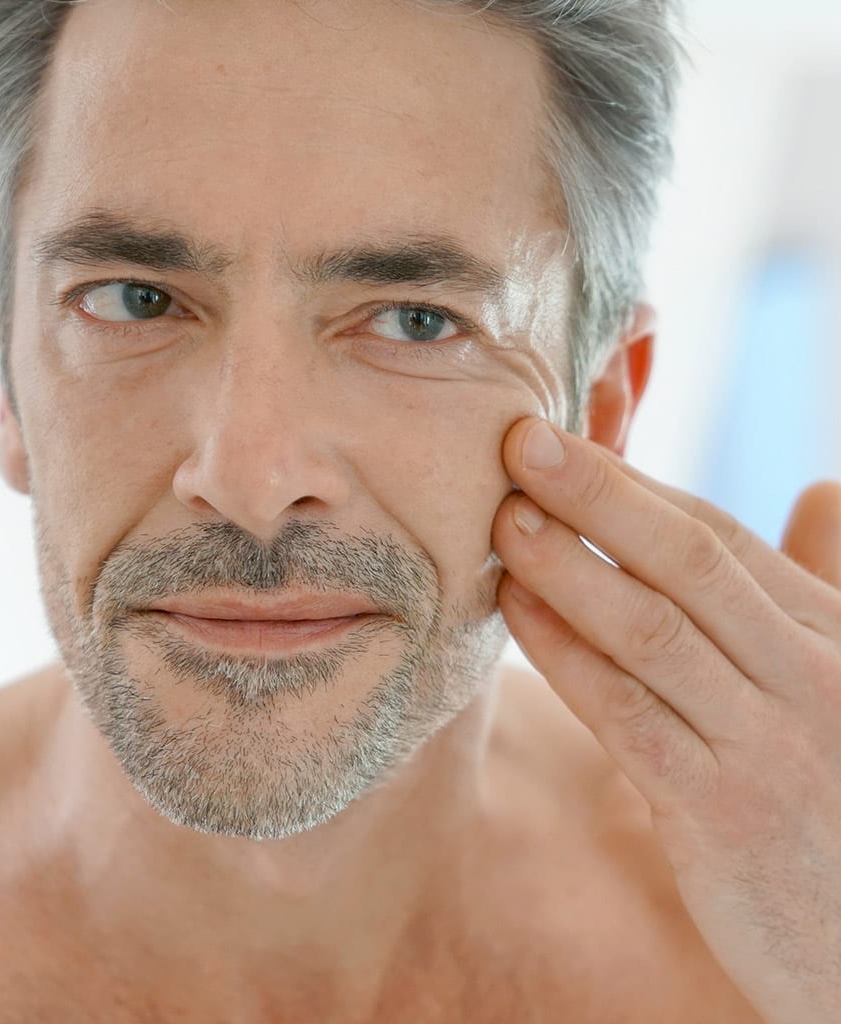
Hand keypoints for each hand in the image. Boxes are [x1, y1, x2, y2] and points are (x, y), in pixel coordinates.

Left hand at [493, 416, 840, 1023]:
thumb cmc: (839, 798)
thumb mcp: (838, 683)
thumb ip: (818, 587)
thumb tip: (821, 491)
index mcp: (829, 634)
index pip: (719, 536)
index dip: (632, 483)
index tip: (558, 442)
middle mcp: (807, 674)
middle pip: (688, 561)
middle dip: (597, 493)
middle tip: (519, 441)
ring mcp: (767, 742)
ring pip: (652, 630)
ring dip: (568, 566)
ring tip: (501, 518)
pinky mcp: (722, 812)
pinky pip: (627, 714)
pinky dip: (565, 654)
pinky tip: (515, 611)